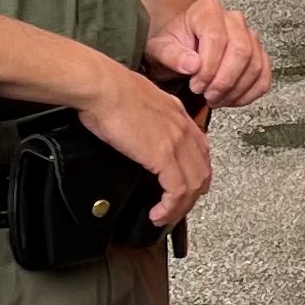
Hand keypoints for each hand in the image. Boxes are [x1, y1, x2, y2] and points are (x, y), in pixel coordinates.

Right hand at [79, 57, 214, 228]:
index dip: (196, 173)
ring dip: (180, 207)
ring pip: (194, 184)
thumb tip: (141, 132)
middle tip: (175, 209)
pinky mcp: (163, 155)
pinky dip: (170, 207)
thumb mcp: (140, 102)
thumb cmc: (109, 91)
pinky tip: (158, 213)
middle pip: (202, 171)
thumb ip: (149, 118)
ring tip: (165, 217)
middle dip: (191, 196)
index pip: (201, 150)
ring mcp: (177, 142)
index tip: (185, 188)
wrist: (102, 87)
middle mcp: (183, 128)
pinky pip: (177, 190)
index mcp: (178, 115)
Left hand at [145, 0, 271, 108]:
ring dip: (236, 89)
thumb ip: (171, 55)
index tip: (195, 85)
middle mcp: (233, 19)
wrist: (180, 52)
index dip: (208, 67)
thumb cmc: (171, 48)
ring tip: (216, 99)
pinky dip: (250, 93)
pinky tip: (231, 99)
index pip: (217, 38)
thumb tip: (192, 64)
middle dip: (224, 80)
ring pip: (255, 65)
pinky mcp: (258, 53)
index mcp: (207, 10)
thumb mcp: (159, 50)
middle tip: (208, 95)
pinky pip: (264, 75)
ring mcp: (249, 35)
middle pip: (242, 51)